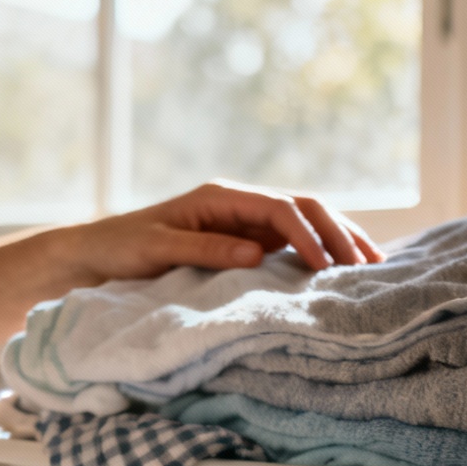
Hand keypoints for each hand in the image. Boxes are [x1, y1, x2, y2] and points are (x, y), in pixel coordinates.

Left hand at [70, 179, 384, 283]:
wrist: (95, 253)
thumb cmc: (121, 248)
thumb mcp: (157, 249)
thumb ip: (206, 249)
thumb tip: (257, 253)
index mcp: (220, 196)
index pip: (279, 209)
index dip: (307, 234)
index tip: (325, 265)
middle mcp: (238, 204)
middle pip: (302, 208)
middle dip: (337, 231)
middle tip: (366, 263)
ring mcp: (243, 221)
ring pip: (303, 222)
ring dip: (336, 238)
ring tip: (370, 263)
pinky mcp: (243, 241)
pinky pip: (289, 243)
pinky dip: (318, 252)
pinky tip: (340, 268)